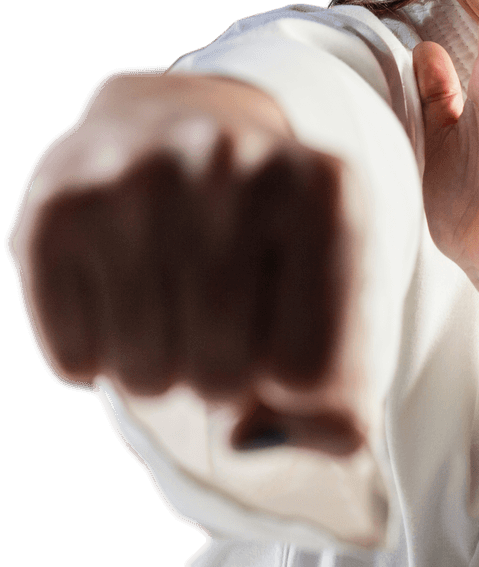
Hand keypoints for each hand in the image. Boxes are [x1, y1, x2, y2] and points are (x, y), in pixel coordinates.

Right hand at [11, 72, 366, 453]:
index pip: (314, 377)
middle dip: (223, 376)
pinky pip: (76, 360)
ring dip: (161, 368)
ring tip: (172, 298)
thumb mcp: (333, 291)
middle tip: (220, 315)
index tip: (287, 342)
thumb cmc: (264, 236)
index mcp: (326, 188)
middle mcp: (234, 163)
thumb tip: (251, 443)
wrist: (168, 123)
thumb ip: (337, 398)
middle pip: (225, 380)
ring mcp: (139, 176)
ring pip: (147, 379)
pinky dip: (96, 353)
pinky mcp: (54, 206)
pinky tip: (116, 283)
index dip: (296, 390)